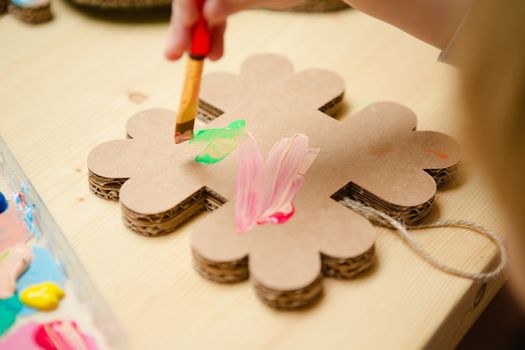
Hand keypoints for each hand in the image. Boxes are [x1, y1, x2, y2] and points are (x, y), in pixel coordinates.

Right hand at [165, 0, 303, 60]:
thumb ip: (236, 0)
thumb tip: (209, 12)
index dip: (186, 3)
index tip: (189, 23)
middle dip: (183, 25)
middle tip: (174, 54)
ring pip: (200, 9)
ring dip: (198, 35)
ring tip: (200, 60)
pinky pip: (214, 15)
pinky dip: (214, 34)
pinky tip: (214, 54)